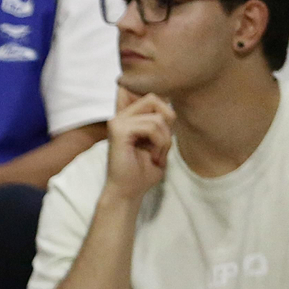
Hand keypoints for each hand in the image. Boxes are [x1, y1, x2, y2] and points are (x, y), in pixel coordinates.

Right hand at [105, 88, 173, 202]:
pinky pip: (151, 126)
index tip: (166, 130)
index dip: (165, 108)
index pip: (152, 97)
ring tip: (158, 155)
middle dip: (168, 120)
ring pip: (157, 117)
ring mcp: (117, 122)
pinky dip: (159, 143)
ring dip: (165, 139)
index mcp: (128, 118)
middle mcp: (120, 117)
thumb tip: (170, 105)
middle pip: (155, 99)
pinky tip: (153, 156)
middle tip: (164, 143)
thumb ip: (162, 123)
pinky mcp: (119, 131)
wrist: (128, 192)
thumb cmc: (143, 171)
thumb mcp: (159, 142)